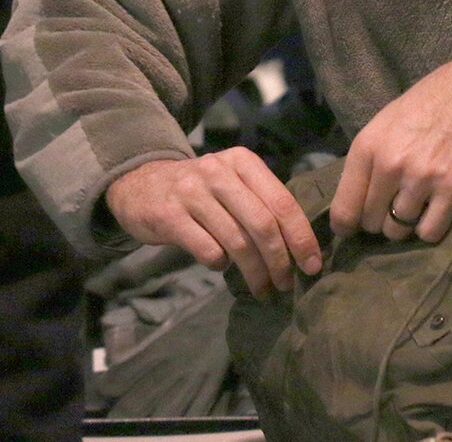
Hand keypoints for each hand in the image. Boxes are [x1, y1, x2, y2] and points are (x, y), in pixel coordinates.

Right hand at [103, 149, 322, 297]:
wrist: (139, 183)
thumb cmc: (199, 190)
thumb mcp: (232, 181)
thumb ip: (261, 203)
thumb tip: (300, 248)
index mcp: (242, 162)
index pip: (282, 202)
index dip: (301, 238)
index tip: (312, 266)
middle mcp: (218, 171)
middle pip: (263, 225)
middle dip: (280, 261)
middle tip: (286, 284)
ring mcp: (192, 192)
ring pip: (237, 242)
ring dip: (255, 273)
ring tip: (263, 289)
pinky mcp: (169, 215)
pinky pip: (208, 251)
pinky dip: (220, 264)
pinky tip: (220, 265)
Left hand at [331, 51, 451, 243]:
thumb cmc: (424, 104)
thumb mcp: (382, 124)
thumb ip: (367, 162)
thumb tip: (354, 201)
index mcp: (367, 147)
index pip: (344, 208)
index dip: (344, 226)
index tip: (349, 230)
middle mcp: (390, 165)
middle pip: (371, 223)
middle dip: (377, 221)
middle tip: (388, 210)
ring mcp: (421, 179)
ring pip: (398, 231)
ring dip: (403, 226)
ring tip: (412, 209)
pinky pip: (430, 232)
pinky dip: (429, 230)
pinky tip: (432, 214)